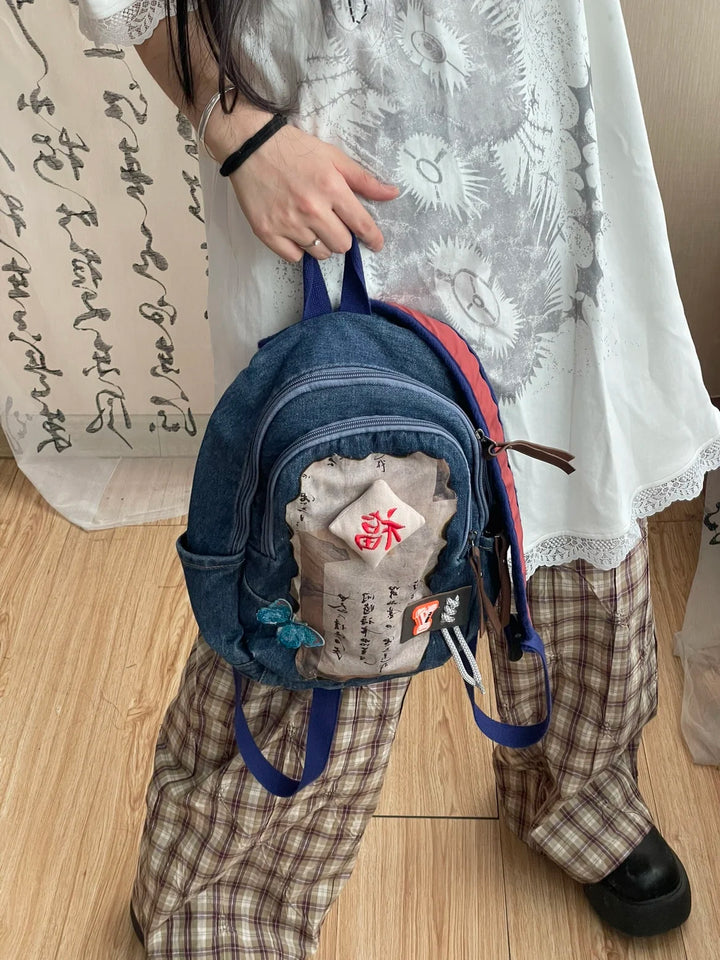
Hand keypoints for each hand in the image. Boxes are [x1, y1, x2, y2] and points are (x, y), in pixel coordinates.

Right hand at [224, 119, 399, 261]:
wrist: (249, 146)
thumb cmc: (294, 149)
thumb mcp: (333, 157)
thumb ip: (363, 179)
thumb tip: (393, 194)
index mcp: (331, 188)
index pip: (362, 225)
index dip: (373, 238)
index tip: (376, 244)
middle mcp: (312, 209)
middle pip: (342, 245)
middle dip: (343, 237)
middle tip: (333, 223)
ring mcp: (288, 223)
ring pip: (320, 253)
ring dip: (321, 243)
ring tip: (311, 225)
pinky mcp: (268, 232)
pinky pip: (294, 257)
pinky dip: (298, 249)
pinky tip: (295, 231)